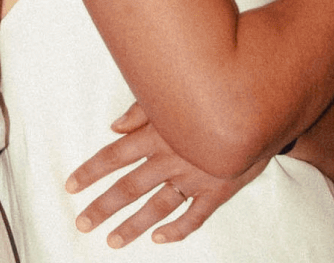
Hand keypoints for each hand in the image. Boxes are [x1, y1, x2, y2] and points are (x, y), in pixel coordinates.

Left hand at [66, 104, 267, 247]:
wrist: (262, 104)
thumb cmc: (214, 93)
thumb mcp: (176, 93)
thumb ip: (142, 109)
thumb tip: (114, 127)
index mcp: (158, 133)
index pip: (115, 155)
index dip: (91, 171)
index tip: (71, 186)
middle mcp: (172, 158)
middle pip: (130, 187)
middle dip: (103, 207)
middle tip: (82, 224)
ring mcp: (196, 177)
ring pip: (157, 206)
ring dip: (133, 225)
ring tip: (112, 241)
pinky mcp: (219, 189)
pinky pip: (195, 215)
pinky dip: (177, 229)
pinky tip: (159, 238)